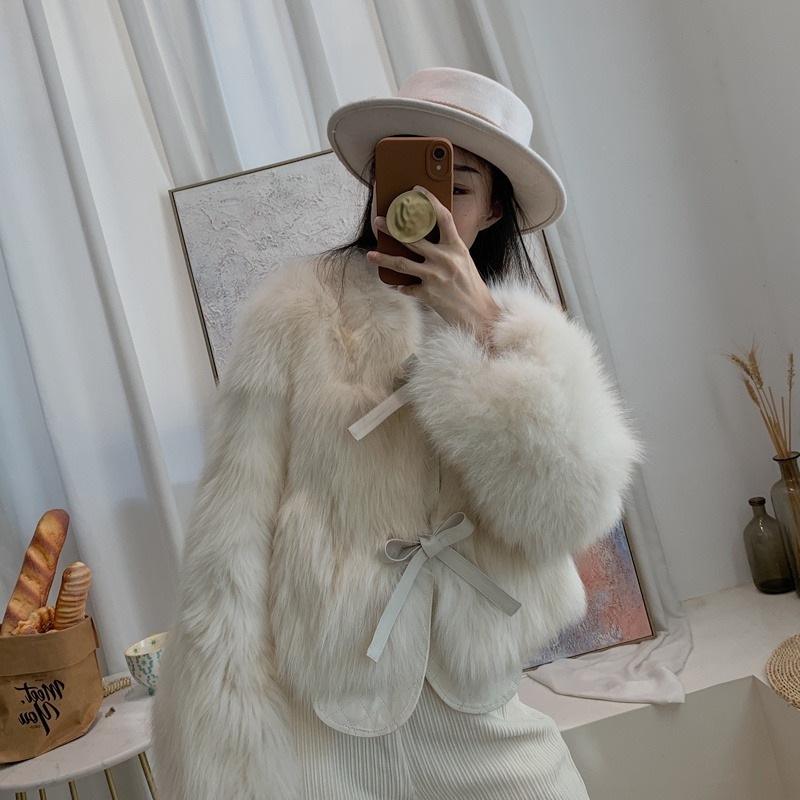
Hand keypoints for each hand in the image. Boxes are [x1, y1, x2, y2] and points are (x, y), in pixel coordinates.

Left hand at [367, 186, 500, 348]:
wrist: (479, 315)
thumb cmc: (472, 288)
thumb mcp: (464, 262)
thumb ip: (447, 250)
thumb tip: (425, 240)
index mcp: (456, 247)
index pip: (442, 217)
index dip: (429, 201)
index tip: (416, 191)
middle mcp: (444, 259)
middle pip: (412, 238)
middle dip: (392, 228)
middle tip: (379, 221)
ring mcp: (434, 276)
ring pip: (401, 263)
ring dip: (383, 258)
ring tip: (370, 255)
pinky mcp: (427, 294)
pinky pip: (406, 287)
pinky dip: (399, 286)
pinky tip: (394, 284)